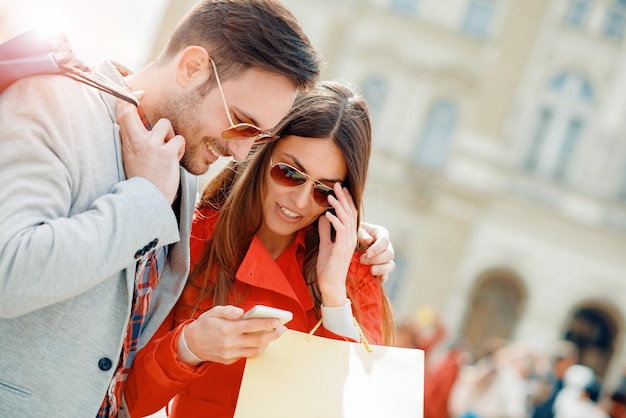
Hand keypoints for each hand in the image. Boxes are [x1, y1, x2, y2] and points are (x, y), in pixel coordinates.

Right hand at [116, 95, 184, 203]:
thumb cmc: (142, 179)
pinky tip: (173, 161)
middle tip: (151, 117)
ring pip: (165, 124)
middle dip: (143, 109)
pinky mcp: (167, 153)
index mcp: (126, 142)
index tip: (137, 94)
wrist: (147, 200)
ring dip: (169, 136)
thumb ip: (136, 140)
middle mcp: (137, 140)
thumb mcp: (131, 157)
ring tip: (166, 153)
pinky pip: (179, 140)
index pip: (122, 112)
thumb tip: (144, 126)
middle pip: (136, 111)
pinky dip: (178, 149)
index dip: (128, 98)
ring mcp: (152, 145)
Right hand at [183, 305, 285, 364]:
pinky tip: (260, 341)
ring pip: (254, 350)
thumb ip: (228, 310)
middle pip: (257, 340)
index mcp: (226, 329)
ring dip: (267, 343)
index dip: (267, 323)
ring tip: (273, 334)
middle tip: (283, 329)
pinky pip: (246, 355)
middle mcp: (229, 343)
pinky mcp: (229, 360)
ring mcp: (229, 354)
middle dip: (273, 335)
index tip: (278, 321)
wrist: (191, 344)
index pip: (251, 326)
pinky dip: (255, 348)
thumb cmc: (204, 325)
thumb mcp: (213, 312)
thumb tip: (242, 312)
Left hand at [316, 184, 357, 306]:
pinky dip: (334, 220)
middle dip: (343, 198)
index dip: (346, 201)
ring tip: (330, 195)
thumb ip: (326, 231)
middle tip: (337, 184)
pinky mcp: (342, 248)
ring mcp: (348, 243)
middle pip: (350, 213)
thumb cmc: (328, 268)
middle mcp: (351, 238)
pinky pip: (341, 230)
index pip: (350, 214)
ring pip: (346, 219)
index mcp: (348, 237)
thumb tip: (324, 216)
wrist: (330, 286)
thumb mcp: (325, 245)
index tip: (340, 189)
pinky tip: (327, 213)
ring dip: (338, 206)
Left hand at [358, 221, 394, 281]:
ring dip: (382, 269)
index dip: (377, 248)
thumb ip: (361, 234)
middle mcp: (386, 247)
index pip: (384, 241)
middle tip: (362, 260)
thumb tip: (369, 240)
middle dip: (377, 259)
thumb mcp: (356, 231)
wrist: (346, 243)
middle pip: (389, 254)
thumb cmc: (352, 233)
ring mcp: (385, 259)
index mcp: (381, 234)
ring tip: (371, 271)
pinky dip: (382, 278)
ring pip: (390, 265)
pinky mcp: (381, 270)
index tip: (367, 254)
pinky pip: (386, 276)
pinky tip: (377, 279)